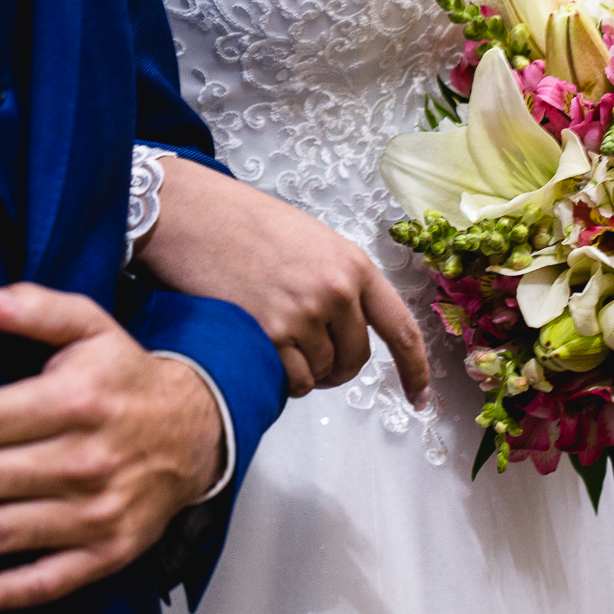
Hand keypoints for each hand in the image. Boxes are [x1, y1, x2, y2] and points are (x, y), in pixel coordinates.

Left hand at [0, 282, 221, 613]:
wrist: (200, 434)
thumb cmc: (128, 380)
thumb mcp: (93, 327)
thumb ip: (38, 309)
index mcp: (75, 402)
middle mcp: (85, 459)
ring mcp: (98, 512)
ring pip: (5, 531)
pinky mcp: (108, 553)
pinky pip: (51, 580)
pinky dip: (4, 592)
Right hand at [134, 156, 429, 402]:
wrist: (193, 216)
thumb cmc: (246, 225)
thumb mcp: (313, 243)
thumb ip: (341, 284)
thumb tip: (349, 332)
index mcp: (354, 266)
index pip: (400, 329)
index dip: (415, 370)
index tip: (420, 397)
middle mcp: (336, 292)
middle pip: (356, 359)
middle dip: (338, 368)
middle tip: (313, 357)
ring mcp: (303, 315)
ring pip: (321, 373)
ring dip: (304, 369)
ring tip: (276, 337)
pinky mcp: (269, 335)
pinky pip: (292, 381)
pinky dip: (282, 378)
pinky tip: (263, 349)